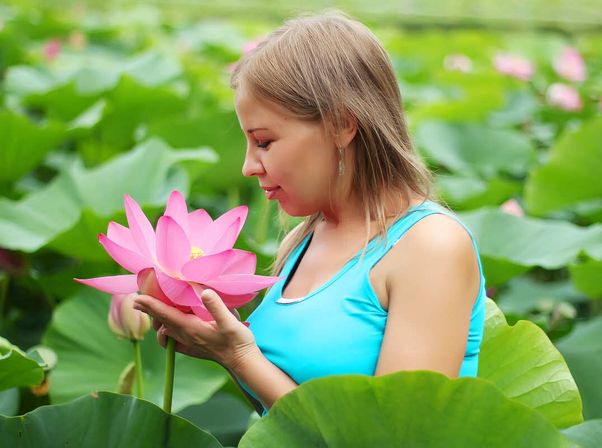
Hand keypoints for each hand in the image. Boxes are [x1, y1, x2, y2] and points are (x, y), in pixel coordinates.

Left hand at [133, 289, 259, 370]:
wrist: (242, 362)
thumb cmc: (237, 341)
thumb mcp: (229, 321)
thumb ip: (216, 306)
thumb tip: (204, 291)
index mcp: (190, 328)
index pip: (164, 314)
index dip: (150, 305)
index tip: (137, 298)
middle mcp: (185, 336)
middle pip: (161, 322)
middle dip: (149, 310)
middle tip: (140, 299)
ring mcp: (188, 343)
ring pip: (165, 332)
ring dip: (158, 320)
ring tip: (154, 309)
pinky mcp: (193, 348)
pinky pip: (173, 341)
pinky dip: (166, 333)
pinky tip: (170, 328)